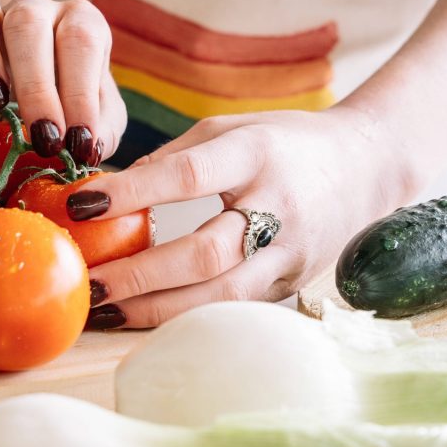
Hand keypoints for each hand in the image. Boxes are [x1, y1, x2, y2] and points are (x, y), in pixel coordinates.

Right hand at [0, 0, 126, 164]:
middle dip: (36, 85)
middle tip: (40, 137)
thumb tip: (88, 145)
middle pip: (28, 20)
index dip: (81, 93)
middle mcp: (33, 6)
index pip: (82, 42)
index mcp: (79, 23)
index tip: (77, 142)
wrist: (20, 96)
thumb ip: (99, 130)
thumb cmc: (60, 109)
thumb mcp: (87, 123)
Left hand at [73, 106, 420, 328]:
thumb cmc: (282, 142)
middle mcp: (279, 206)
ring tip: (102, 311)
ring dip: (155, 310)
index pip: (189, 176)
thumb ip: (173, 158)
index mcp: (257, 154)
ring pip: (221, 296)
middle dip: (139, 274)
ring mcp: (291, 253)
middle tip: (87, 283)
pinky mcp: (292, 285)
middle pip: (205, 253)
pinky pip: (233, 308)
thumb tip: (109, 191)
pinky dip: (183, 315)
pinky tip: (141, 317)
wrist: (366, 166)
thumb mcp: (230, 128)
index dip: (132, 193)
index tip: (79, 204)